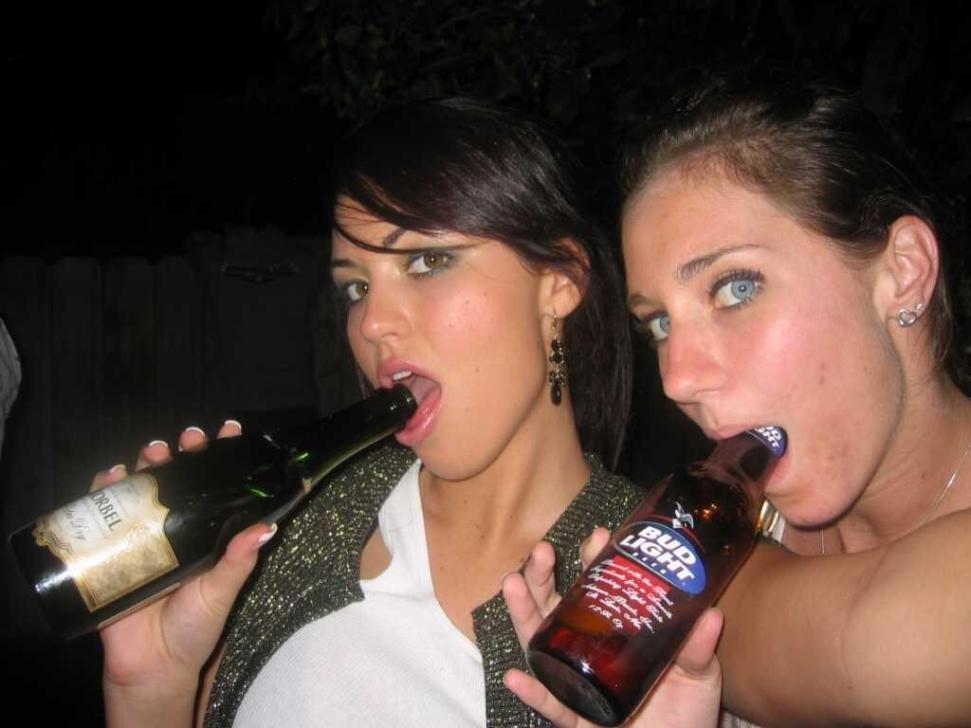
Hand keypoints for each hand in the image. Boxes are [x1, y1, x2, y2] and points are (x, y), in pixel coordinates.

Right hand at [96, 423, 275, 726]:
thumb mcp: (222, 591)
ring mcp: (143, 534)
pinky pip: (103, 513)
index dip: (223, 456)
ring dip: (147, 462)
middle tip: (188, 439)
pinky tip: (111, 475)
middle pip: (179, 478)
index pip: (219, 485)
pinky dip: (104, 489)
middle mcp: (178, 527)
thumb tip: (268, 527)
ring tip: (154, 452)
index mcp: (208, 532)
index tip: (231, 431)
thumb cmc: (194, 628)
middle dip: (183, 452)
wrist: (151, 666)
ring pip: (144, 486)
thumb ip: (239, 561)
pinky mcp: (111, 549)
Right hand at [501, 528, 722, 727]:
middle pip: (553, 606)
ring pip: (539, 643)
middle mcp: (586, 651)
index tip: (599, 536)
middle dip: (541, 576)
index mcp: (613, 631)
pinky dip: (532, 692)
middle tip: (543, 550)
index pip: (595, 587)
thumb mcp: (697, 674)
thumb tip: (711, 613)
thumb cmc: (685, 711)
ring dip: (522, 613)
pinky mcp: (577, 719)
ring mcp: (576, 682)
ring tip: (512, 583)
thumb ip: (698, 648)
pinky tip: (515, 676)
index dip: (592, 560)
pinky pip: (551, 705)